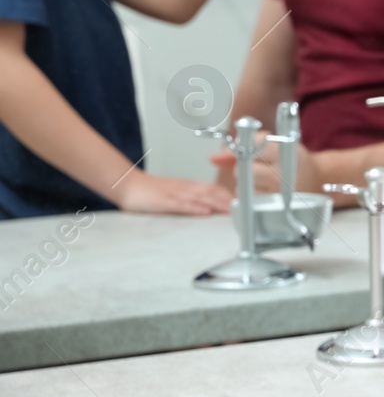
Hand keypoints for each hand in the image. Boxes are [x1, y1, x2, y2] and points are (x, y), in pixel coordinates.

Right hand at [114, 171, 232, 214]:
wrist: (127, 184)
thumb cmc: (151, 191)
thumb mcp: (175, 192)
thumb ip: (192, 197)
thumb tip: (211, 207)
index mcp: (188, 186)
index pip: (213, 188)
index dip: (229, 195)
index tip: (243, 202)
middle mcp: (184, 188)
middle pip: (211, 192)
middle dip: (228, 200)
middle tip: (244, 208)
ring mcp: (174, 194)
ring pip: (200, 197)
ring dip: (217, 204)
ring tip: (232, 210)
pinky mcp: (162, 202)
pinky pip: (181, 205)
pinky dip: (194, 208)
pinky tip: (205, 212)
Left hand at [211, 139, 329, 198]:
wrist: (317, 181)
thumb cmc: (291, 160)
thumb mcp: (276, 145)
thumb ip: (245, 147)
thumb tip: (214, 158)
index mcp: (285, 150)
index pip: (255, 143)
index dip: (244, 145)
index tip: (245, 147)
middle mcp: (282, 171)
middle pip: (242, 169)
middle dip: (242, 167)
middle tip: (257, 166)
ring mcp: (278, 192)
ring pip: (243, 187)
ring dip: (247, 183)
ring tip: (264, 180)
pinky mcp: (273, 207)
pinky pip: (249, 201)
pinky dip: (251, 196)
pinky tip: (265, 191)